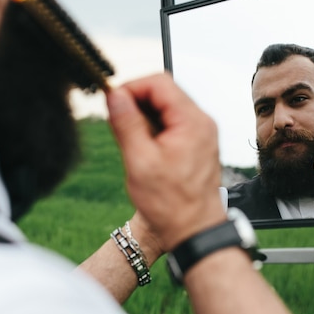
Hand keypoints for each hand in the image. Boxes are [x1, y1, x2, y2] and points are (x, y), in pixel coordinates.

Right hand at [107, 74, 225, 251]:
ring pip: (167, 107)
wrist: (195, 230)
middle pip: (164, 92)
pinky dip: (154, 127)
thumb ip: (126, 123)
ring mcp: (202, 132)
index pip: (158, 82)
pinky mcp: (198, 143)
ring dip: (144, 115)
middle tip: (116, 120)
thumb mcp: (139, 161)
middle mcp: (202, 122)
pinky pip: (173, 122)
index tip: (111, 101)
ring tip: (129, 138)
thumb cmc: (171, 204)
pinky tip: (142, 147)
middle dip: (136, 101)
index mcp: (192, 121)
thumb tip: (114, 95)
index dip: (131, 87)